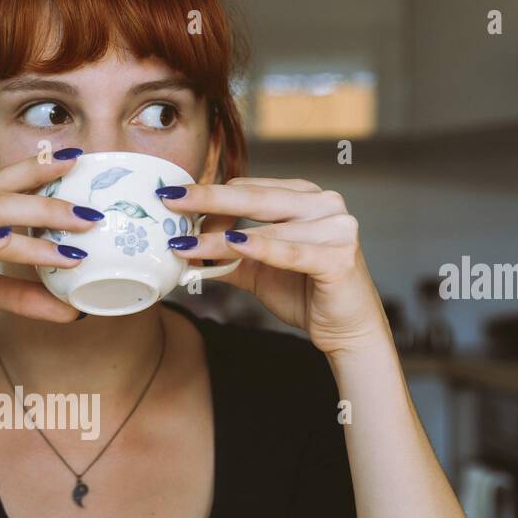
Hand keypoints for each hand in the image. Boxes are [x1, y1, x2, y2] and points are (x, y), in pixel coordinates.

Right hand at [0, 152, 96, 350]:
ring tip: (68, 250)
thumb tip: (71, 309)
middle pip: (1, 201)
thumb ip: (20, 294)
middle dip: (49, 207)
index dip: (38, 168)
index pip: (2, 181)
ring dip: (29, 239)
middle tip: (90, 216)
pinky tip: (4, 242)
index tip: (77, 160)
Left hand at [162, 178, 389, 354]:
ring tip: (185, 245)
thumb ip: (226, 256)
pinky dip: (262, 248)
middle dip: (207, 199)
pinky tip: (234, 244)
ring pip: (266, 228)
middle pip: (254, 197)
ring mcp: (336, 227)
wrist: (347, 329)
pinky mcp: (339, 257)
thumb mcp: (257, 271)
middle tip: (169, 201)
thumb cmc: (305, 293)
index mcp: (304, 197)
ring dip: (220, 238)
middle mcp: (323, 203)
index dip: (209, 196)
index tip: (172, 200)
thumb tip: (184, 248)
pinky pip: (291, 251)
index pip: (248, 188)